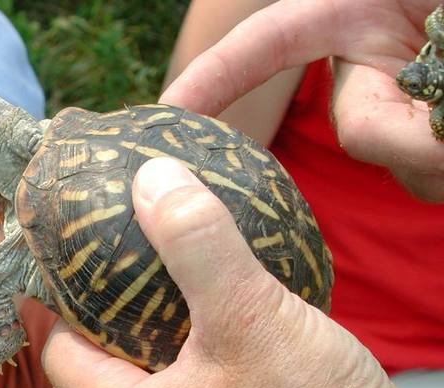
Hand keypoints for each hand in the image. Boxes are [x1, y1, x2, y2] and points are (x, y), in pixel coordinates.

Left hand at [42, 157, 443, 387]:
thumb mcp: (249, 310)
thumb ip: (193, 239)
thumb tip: (149, 178)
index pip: (58, 350)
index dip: (66, 298)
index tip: (84, 258)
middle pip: (95, 374)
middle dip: (109, 322)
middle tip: (132, 271)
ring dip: (147, 351)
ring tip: (173, 301)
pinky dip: (179, 381)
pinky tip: (212, 349)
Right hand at [159, 0, 443, 201]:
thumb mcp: (441, 14)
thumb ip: (403, 81)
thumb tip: (406, 146)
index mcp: (357, 12)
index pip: (267, 44)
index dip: (214, 77)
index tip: (163, 112)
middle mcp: (375, 66)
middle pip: (360, 129)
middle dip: (412, 141)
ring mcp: (406, 106)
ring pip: (404, 166)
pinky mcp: (433, 142)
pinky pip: (430, 178)